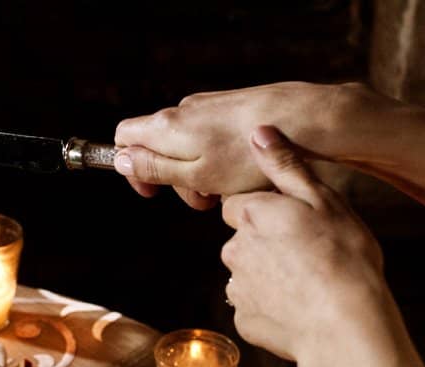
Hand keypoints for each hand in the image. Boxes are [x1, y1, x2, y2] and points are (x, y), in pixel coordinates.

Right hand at [113, 82, 369, 208]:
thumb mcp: (196, 174)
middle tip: (202, 202)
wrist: (303, 120)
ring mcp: (208, 107)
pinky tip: (244, 173)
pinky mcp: (232, 108)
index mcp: (166, 127)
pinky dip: (220, 160)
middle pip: (157, 147)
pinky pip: (212, 138)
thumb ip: (155, 167)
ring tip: (227, 191)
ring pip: (188, 146)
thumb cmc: (248, 154)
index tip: (152, 192)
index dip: (130, 168)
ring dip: (199, 174)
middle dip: (173, 179)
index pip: (123, 138)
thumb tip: (121, 161)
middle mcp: (182, 111)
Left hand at [221, 125, 388, 365]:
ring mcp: (237, 287)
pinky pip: (254, 307)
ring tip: (306, 283)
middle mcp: (234, 249)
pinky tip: (300, 308)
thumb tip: (258, 132)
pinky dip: (271, 307)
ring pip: (246, 274)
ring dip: (267, 276)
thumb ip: (286, 166)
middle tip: (306, 254)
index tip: (292, 223)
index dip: (265, 212)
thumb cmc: (344, 258)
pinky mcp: (244, 320)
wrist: (345, 325)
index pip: (238, 205)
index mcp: (252, 215)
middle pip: (241, 240)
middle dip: (264, 245)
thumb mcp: (323, 200)